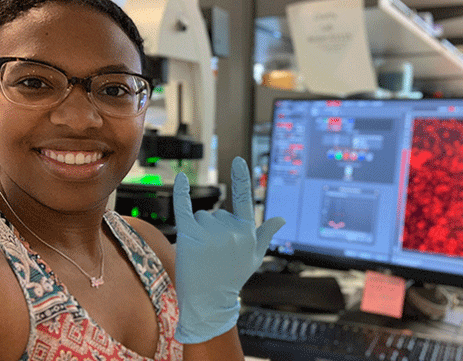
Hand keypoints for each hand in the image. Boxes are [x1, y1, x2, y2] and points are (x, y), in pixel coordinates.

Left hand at [172, 157, 284, 343]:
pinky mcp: (188, 238)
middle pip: (217, 213)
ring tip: (203, 253)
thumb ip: (266, 235)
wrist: (208, 302)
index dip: (241, 178)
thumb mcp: (254, 257)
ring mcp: (209, 234)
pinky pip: (184, 209)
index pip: (244, 199)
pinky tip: (182, 178)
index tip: (237, 161)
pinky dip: (181, 193)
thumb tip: (281, 219)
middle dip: (214, 228)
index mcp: (247, 232)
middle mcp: (230, 231)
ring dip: (200, 230)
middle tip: (214, 253)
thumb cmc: (232, 278)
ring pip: (201, 216)